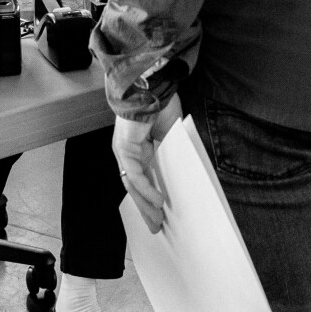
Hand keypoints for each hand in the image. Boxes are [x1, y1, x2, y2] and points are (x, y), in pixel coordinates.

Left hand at [112, 97, 183, 231]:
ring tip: (159, 222)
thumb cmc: (163, 104)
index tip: (160, 216)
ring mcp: (124, 151)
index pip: (142, 180)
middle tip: (158, 228)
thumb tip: (186, 173)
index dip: (150, 199)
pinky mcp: (125, 148)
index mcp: (139, 149)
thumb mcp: (172, 135)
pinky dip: (147, 190)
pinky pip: (135, 175)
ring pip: (133, 186)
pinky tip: (158, 202)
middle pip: (135, 188)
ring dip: (146, 206)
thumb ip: (174, 153)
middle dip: (146, 210)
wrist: (152, 84)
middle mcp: (128, 153)